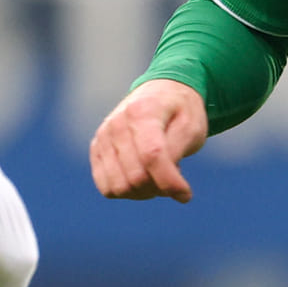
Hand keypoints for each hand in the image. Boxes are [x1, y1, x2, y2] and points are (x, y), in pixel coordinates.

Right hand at [90, 78, 208, 200]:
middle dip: (159, 188)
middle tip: (174, 177)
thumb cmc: (181, 112)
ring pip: (119, 188)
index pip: (152, 156)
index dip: (170, 182)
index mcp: (142, 111)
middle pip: (135, 178)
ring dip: (143, 192)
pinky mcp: (96, 150)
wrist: (161, 92)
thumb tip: (170, 187)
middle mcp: (116, 124)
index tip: (186, 194)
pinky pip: (107, 188)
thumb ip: (176, 153)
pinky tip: (142, 176)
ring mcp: (102, 137)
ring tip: (157, 174)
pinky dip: (127, 191)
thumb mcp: (191, 127)